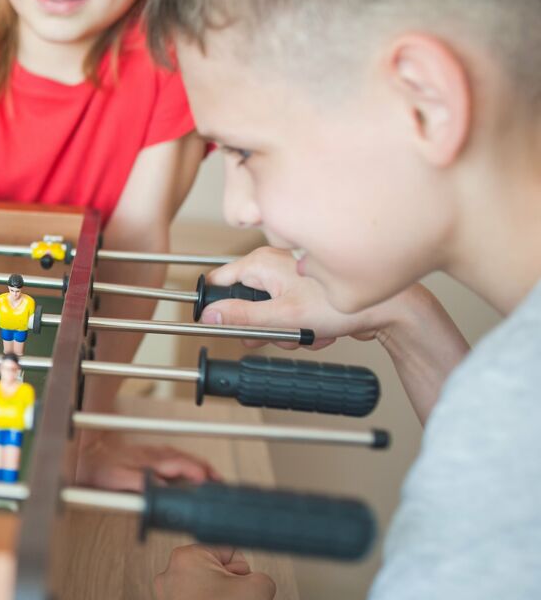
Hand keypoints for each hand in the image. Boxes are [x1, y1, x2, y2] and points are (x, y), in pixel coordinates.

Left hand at [73, 431, 219, 490]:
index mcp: (150, 459)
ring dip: (199, 467)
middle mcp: (154, 454)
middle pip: (187, 459)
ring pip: (183, 458)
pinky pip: (174, 459)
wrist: (84, 458)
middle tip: (221, 483)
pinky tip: (190, 473)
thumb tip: (166, 488)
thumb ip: (143, 483)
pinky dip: (188, 466)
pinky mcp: (148, 456)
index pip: (182, 464)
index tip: (210, 483)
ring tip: (213, 479)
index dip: (198, 473)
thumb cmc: (98, 469)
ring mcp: (152, 454)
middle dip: (207, 470)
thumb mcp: (118, 479)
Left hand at [154, 545, 274, 599]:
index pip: (228, 550)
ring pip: (210, 595)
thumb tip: (254, 586)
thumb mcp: (259, 587)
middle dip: (233, 587)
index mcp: (184, 556)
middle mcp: (169, 576)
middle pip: (217, 572)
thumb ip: (261, 577)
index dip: (244, 571)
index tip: (243, 586)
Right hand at [201, 246, 411, 350]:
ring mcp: (289, 279)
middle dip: (261, 327)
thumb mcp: (283, 317)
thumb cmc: (342, 308)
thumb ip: (241, 316)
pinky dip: (300, 329)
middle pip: (243, 302)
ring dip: (284, 332)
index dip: (218, 306)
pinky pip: (287, 316)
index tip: (225, 326)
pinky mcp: (304, 292)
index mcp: (261, 263)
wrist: (390, 312)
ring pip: (267, 314)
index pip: (219, 281)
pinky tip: (319, 330)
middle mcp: (273, 265)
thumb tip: (209, 315)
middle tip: (277, 336)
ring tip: (306, 333)